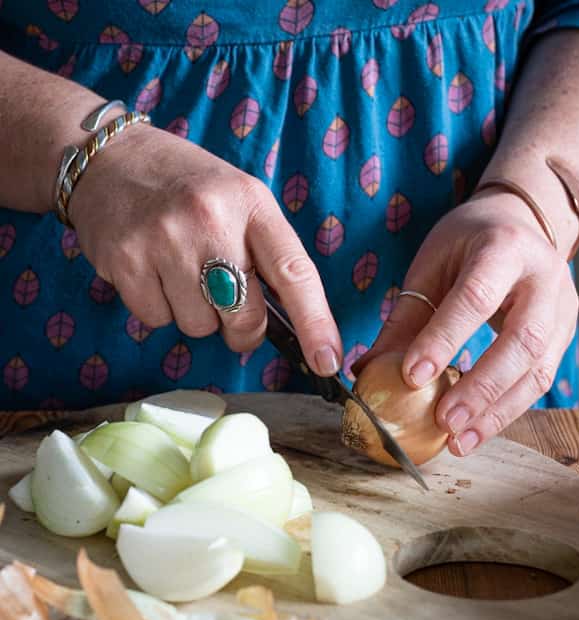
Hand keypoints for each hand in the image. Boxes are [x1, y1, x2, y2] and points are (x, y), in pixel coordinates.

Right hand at [69, 124, 341, 374]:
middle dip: (243, 329)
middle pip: (245, 317)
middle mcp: (210, 220)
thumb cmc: (189, 187)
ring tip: (180, 270)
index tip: (327, 361)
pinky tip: (152, 271)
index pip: (294, 272)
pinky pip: (157, 320)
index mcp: (252, 204)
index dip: (315, 322)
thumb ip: (266, 255)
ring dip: (196, 314)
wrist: (108, 157)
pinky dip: (159, 308)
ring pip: (199, 326)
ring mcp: (164, 240)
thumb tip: (289, 328)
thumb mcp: (241, 200)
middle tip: (230, 306)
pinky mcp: (124, 260)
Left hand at [355, 190, 578, 454]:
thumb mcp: (431, 267)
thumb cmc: (468, 244)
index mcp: (503, 247)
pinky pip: (541, 380)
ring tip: (459, 441)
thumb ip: (405, 318)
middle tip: (444, 422)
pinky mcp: (565, 334)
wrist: (519, 224)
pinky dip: (508, 410)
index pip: (475, 297)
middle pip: (521, 340)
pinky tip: (477, 428)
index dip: (444, 339)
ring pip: (539, 369)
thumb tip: (366, 371)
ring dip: (497, 411)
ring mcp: (563, 308)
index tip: (412, 377)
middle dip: (481, 387)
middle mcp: (544, 277)